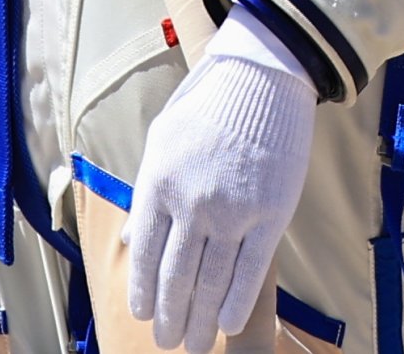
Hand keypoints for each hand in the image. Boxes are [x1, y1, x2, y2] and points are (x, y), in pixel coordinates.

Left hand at [126, 18, 315, 351]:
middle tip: (171, 342)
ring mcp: (231, 212)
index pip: (145, 257)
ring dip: (201, 320)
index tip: (146, 317)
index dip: (144, 294)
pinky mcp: (270, 213)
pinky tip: (228, 323)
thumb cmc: (209, 105)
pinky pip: (250, 269)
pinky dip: (237, 302)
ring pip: (210, 282)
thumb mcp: (162, 141)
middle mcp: (190, 205)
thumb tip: (134, 236)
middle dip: (171, 318)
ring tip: (198, 342)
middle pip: (176, 279)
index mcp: (158, 186)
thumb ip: (146, 192)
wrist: (262, 77)